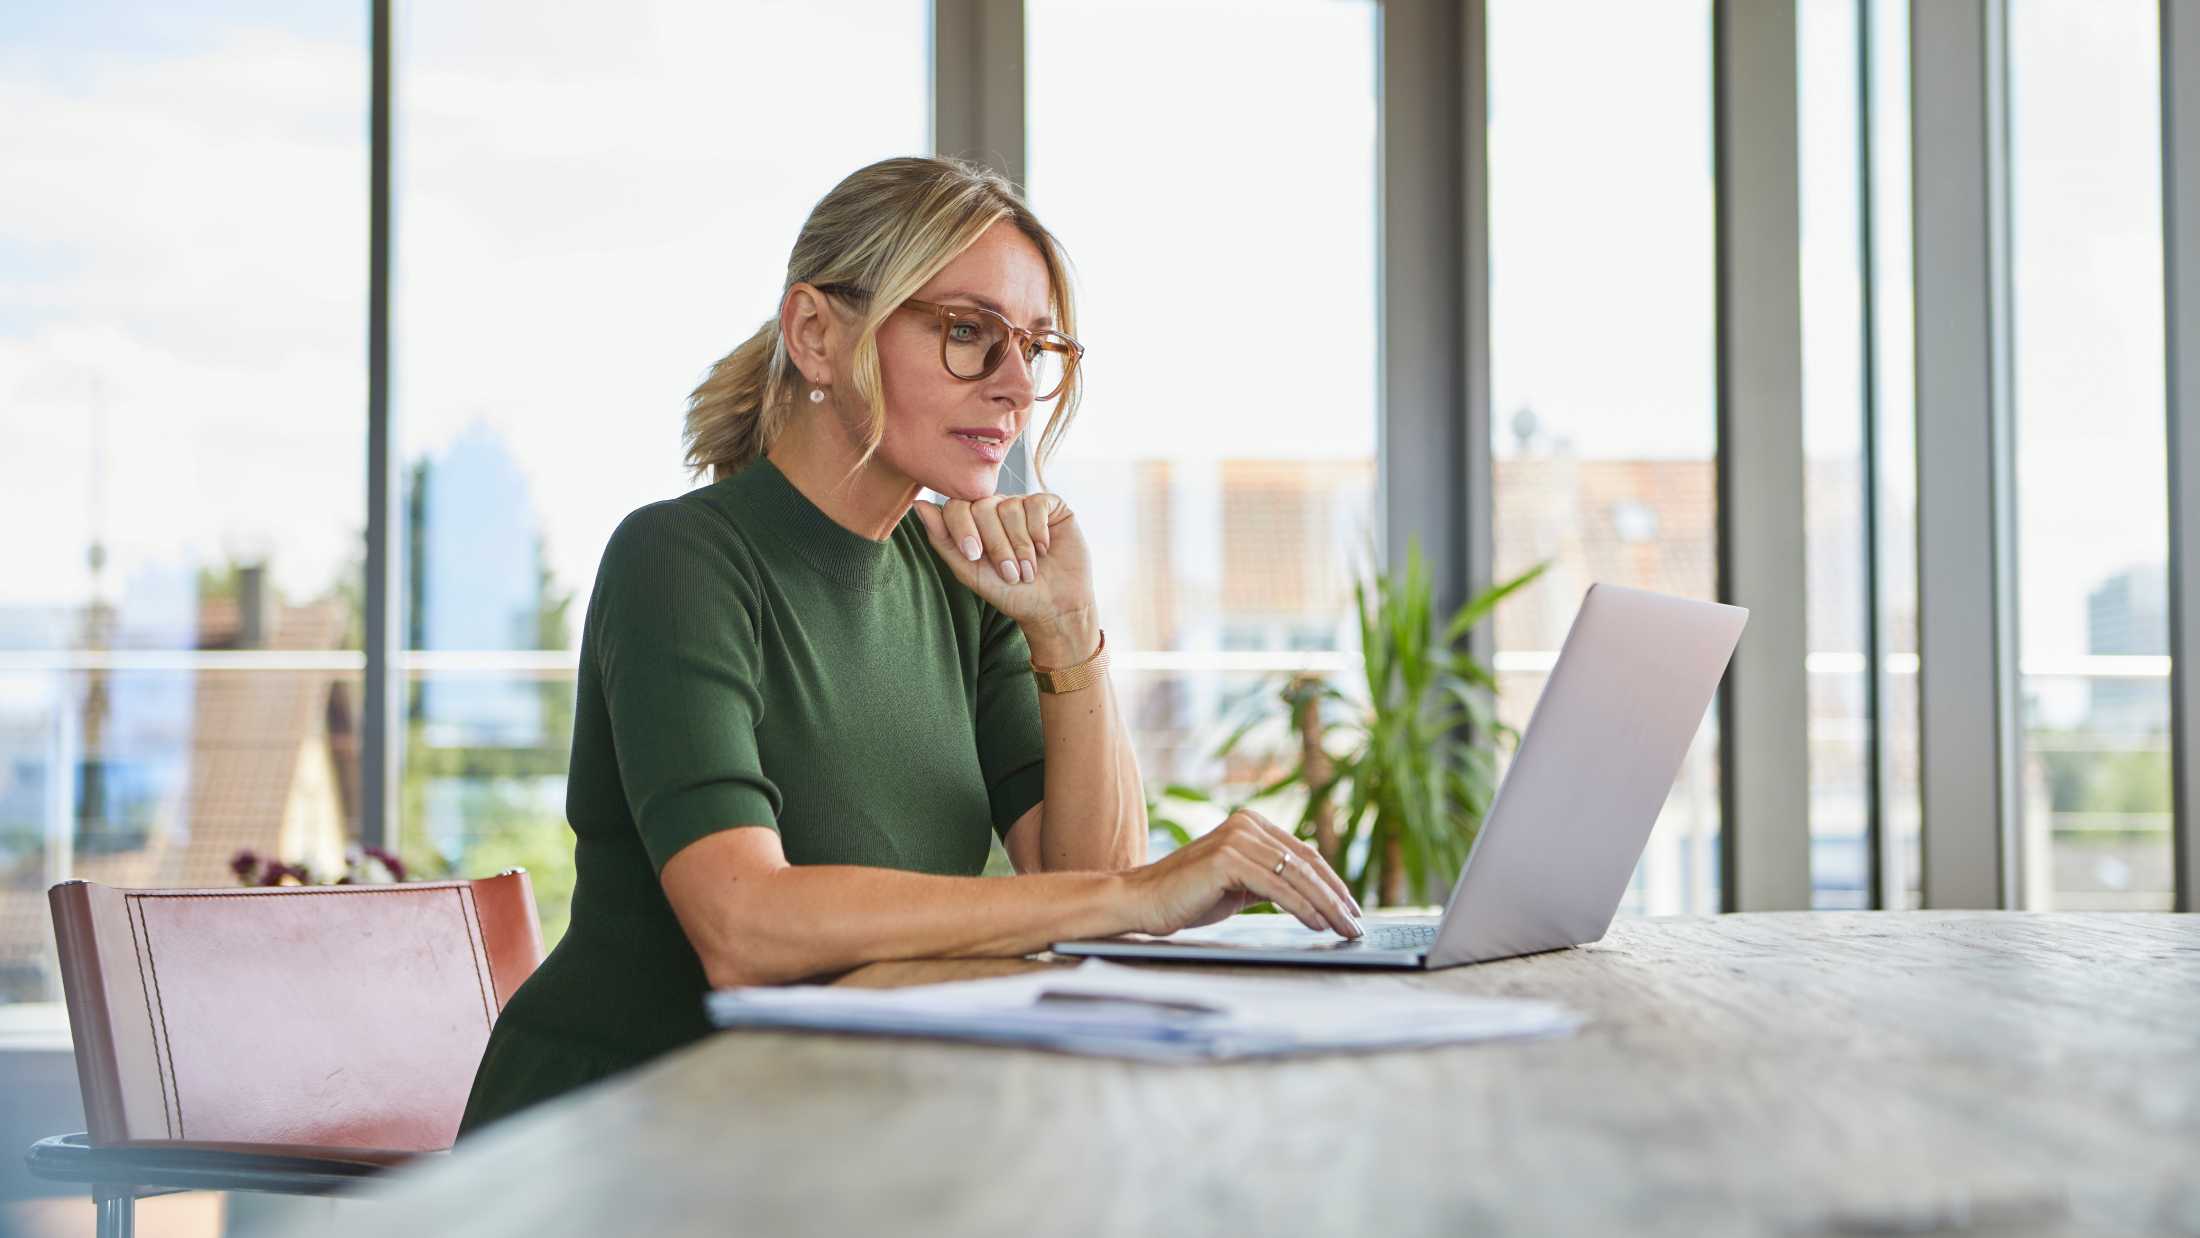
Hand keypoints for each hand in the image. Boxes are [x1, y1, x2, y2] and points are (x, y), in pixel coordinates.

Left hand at [910, 491, 1095, 628]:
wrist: (1053, 608)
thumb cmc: (1010, 593)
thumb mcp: (970, 571)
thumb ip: (943, 540)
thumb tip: (918, 505)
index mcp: (974, 521)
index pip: (957, 506)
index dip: (964, 530)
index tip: (975, 557)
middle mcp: (998, 508)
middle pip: (983, 506)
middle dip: (995, 544)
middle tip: (1009, 572)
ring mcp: (1024, 505)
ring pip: (1010, 507)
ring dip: (1020, 545)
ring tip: (1028, 569)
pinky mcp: (1051, 506)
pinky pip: (1036, 504)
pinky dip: (1038, 531)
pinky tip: (1044, 549)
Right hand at [1120, 809, 1363, 938]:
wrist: (1142, 901)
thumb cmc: (1188, 896)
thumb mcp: (1238, 884)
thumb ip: (1269, 879)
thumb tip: (1310, 890)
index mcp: (1250, 823)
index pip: (1303, 854)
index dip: (1331, 882)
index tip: (1351, 907)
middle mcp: (1246, 824)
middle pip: (1305, 863)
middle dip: (1335, 897)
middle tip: (1356, 923)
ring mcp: (1237, 838)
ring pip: (1296, 875)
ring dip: (1326, 906)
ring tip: (1343, 928)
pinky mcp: (1228, 859)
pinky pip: (1277, 887)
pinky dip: (1302, 907)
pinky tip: (1317, 923)